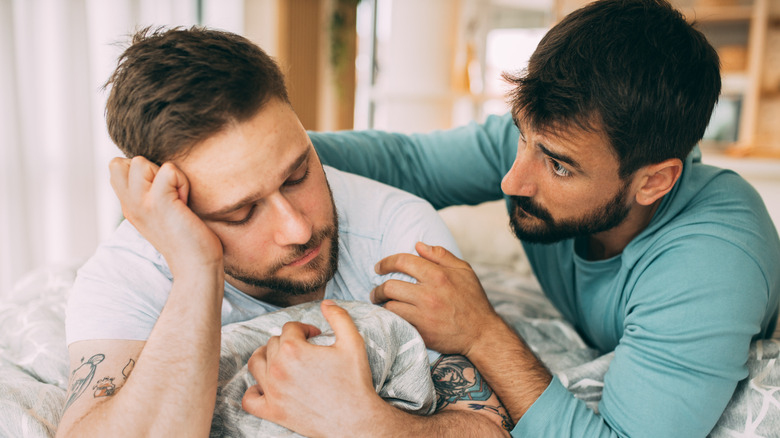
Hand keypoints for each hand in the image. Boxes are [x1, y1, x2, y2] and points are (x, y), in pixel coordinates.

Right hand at [108, 156, 222, 275]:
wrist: (196, 264)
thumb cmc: (186, 238)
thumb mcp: (159, 213)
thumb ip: (148, 193)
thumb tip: (152, 169)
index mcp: (128, 206)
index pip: (116, 168)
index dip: (142, 172)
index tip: (161, 194)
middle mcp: (129, 205)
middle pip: (121, 162)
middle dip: (148, 168)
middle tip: (168, 194)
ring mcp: (141, 204)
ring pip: (140, 162)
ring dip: (166, 174)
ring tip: (177, 199)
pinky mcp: (159, 203)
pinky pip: (169, 170)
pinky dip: (182, 181)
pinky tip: (185, 203)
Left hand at [242, 301, 389, 436]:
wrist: (356, 420)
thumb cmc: (354, 382)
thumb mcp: (353, 343)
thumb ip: (339, 317)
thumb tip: (326, 303)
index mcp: (294, 349)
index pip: (289, 328)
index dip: (304, 328)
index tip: (315, 336)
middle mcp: (278, 369)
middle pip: (272, 343)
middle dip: (288, 342)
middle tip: (306, 349)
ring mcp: (272, 392)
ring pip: (256, 364)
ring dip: (266, 357)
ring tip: (282, 360)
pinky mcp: (273, 412)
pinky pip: (249, 399)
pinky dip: (254, 390)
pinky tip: (267, 386)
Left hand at [371, 242, 504, 356]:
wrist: (481, 333)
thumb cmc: (473, 300)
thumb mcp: (464, 271)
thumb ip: (441, 255)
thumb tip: (418, 245)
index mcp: (438, 275)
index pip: (402, 261)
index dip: (386, 262)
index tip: (379, 267)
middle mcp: (429, 294)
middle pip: (389, 286)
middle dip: (378, 288)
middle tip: (377, 291)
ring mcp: (424, 314)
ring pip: (390, 306)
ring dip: (383, 304)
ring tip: (382, 304)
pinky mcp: (422, 331)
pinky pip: (397, 322)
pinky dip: (391, 318)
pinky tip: (392, 316)